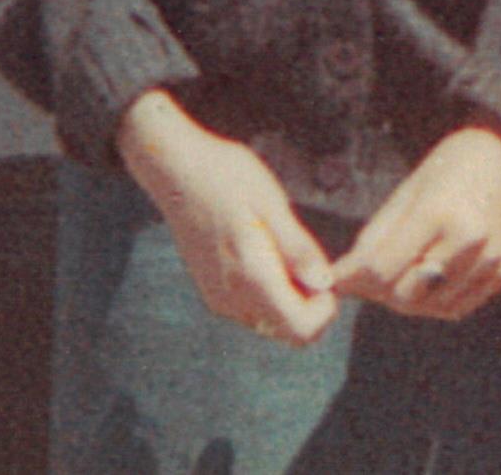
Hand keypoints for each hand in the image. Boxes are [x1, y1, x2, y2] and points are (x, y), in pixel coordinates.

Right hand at [115, 89, 338, 343]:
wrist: (175, 169)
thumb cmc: (227, 177)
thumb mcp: (272, 203)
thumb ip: (298, 248)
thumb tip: (325, 283)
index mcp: (251, 279)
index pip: (300, 331)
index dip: (325, 309)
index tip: (324, 272)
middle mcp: (231, 300)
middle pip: (286, 330)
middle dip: (309, 304)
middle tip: (307, 256)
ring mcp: (218, 298)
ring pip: (270, 320)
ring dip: (289, 296)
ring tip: (284, 247)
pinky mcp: (211, 290)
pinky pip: (251, 308)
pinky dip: (270, 291)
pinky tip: (267, 251)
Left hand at [332, 122, 500, 321]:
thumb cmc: (450, 166)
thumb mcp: (407, 192)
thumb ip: (375, 239)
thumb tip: (341, 281)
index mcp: (439, 212)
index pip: (381, 270)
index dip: (353, 279)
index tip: (338, 279)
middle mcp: (469, 240)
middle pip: (405, 295)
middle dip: (380, 290)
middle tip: (371, 276)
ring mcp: (491, 259)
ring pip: (431, 307)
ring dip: (408, 298)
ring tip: (403, 272)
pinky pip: (458, 307)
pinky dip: (437, 301)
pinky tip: (432, 276)